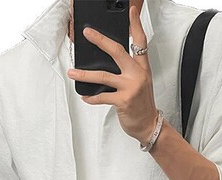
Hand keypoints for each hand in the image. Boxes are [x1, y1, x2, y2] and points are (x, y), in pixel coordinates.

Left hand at [66, 1, 158, 143]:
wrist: (149, 125)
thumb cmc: (142, 104)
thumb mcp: (140, 83)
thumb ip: (127, 71)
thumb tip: (105, 63)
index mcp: (142, 67)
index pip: (140, 42)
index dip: (136, 25)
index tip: (132, 11)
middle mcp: (137, 74)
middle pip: (117, 51)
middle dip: (100, 40)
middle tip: (88, 33)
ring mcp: (131, 87)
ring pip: (103, 76)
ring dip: (85, 74)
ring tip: (72, 72)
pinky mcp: (124, 101)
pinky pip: (102, 97)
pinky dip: (91, 97)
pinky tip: (85, 96)